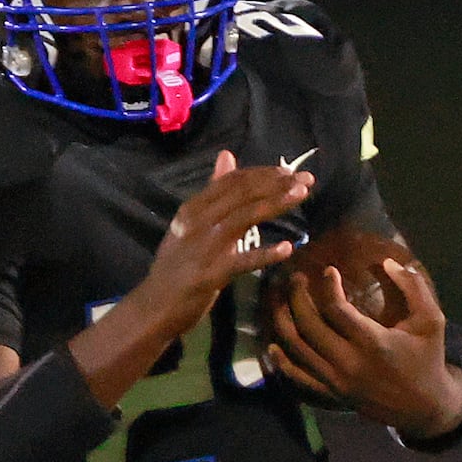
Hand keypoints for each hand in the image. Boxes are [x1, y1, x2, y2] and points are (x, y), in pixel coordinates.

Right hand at [136, 151, 312, 339]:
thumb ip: (212, 192)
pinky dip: (265, 254)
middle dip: (276, 184)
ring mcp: (204, 248)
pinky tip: (287, 249)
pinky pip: (242, 261)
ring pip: (244, 217)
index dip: (263, 173)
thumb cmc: (176, 265)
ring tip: (301, 196)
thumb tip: (227, 155)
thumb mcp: (190, 223)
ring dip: (275, 204)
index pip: (231, 181)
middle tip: (306, 180)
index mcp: (192, 209)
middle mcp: (197, 222)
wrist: (155, 306)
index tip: (289, 172)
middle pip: (241, 194)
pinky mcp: (211, 275)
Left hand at [264, 257, 461, 437]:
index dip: (328, 286)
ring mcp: (335, 380)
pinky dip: (282, 361)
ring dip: (284, 322)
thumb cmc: (427, 359)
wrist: (424, 407)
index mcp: (372, 342)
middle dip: (297, 297)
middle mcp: (348, 362)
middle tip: (296, 278)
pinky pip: (298, 376)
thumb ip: (414, 288)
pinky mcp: (330, 394)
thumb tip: (387, 262)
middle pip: (309, 325)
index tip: (328, 270)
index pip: (337, 309)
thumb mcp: (432, 321)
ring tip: (280, 301)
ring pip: (298, 348)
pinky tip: (273, 344)